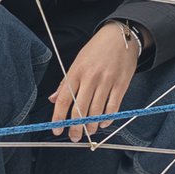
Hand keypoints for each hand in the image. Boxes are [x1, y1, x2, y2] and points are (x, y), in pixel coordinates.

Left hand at [50, 22, 140, 141]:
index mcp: (76, 72)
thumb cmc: (96, 50)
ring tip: (88, 132)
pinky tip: (102, 123)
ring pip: (96, 111)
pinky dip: (107, 119)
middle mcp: (90, 78)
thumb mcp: (77, 62)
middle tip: (74, 137)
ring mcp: (106, 81)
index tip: (57, 129)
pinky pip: (113, 107)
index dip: (58, 118)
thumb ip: (66, 82)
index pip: (64, 99)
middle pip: (80, 110)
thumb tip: (53, 100)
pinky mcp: (121, 84)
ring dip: (91, 126)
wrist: (120, 36)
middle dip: (75, 128)